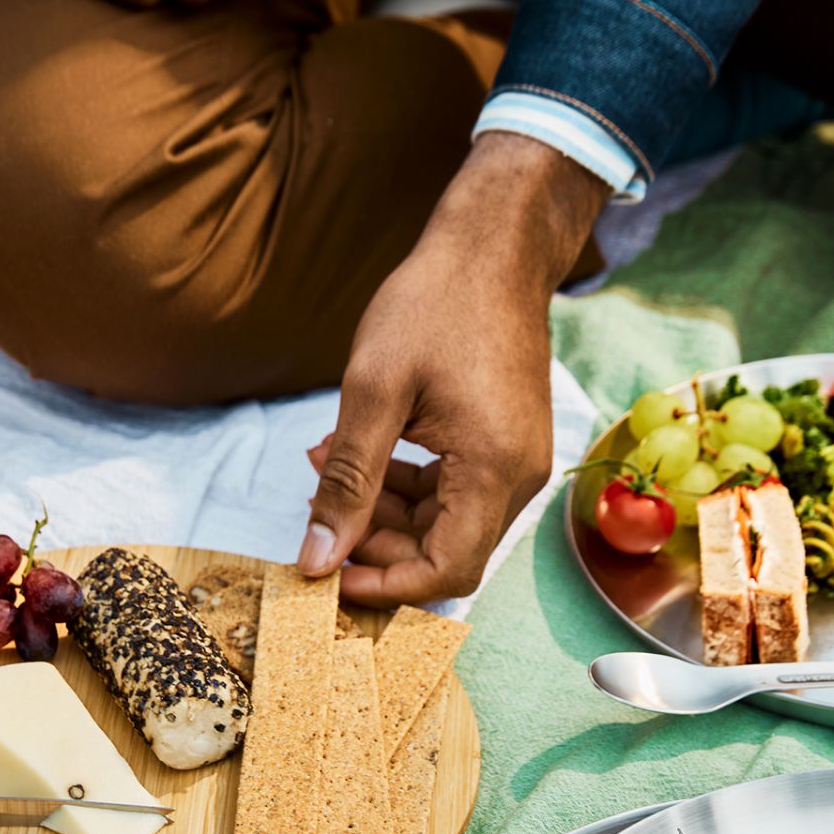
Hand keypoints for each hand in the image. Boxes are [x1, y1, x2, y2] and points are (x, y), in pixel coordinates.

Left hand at [298, 134, 609, 606]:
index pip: (445, 571)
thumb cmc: (435, 304)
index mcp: (493, 470)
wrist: (495, 248)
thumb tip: (317, 557)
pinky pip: (452, 493)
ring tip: (323, 469)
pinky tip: (359, 454)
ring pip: (443, 525)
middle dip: (374, 545)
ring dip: (382, 512)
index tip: (329, 572)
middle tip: (316, 509)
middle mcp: (517, 479)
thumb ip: (346, 482)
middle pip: (443, 553)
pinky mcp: (504, 447)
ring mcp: (516, 463)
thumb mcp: (373, 392)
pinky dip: (403, 486)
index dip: (384, 585)